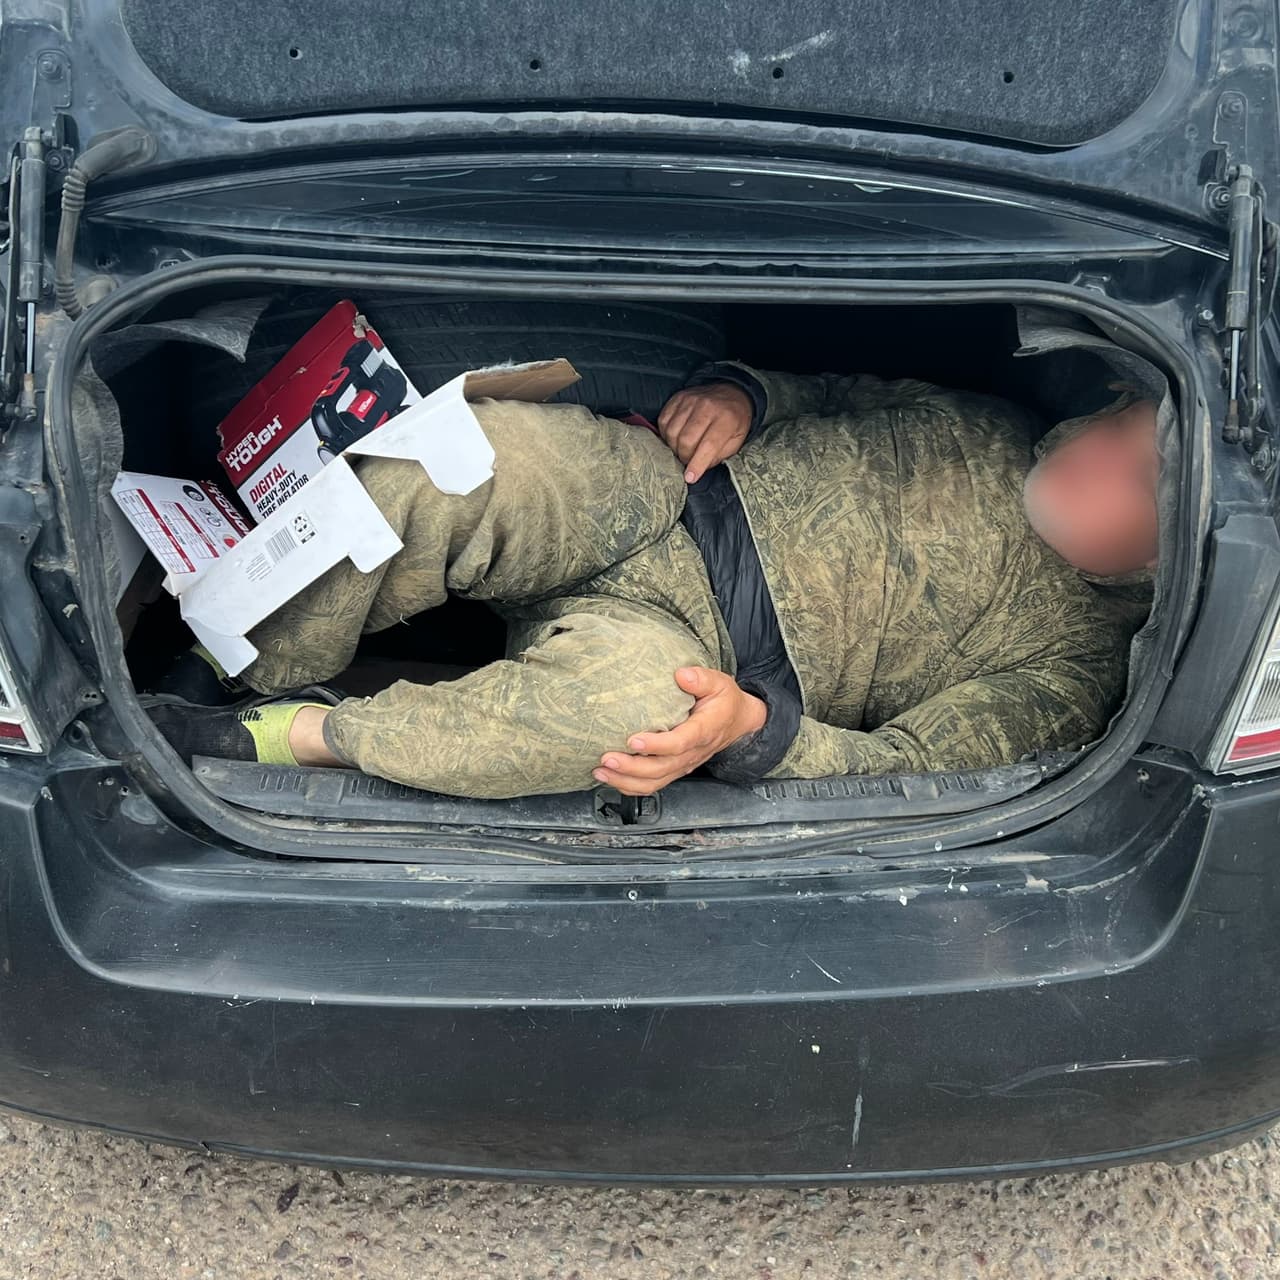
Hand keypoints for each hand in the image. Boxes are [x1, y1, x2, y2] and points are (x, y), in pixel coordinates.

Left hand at [593, 667, 766, 795]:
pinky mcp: (674, 769)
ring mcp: (683, 765)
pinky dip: (629, 786)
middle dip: (631, 767)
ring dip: (625, 780)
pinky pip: (652, 785)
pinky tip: (610, 778)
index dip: (656, 745)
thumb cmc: (724, 702)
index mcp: (704, 731)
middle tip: (607, 757)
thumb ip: (701, 678)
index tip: (633, 740)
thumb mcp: (719, 683)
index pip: (680, 743)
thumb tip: (681, 675)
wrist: (737, 722)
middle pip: (661, 768)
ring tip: (601, 771)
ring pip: (654, 782)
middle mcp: (693, 753)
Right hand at [657, 382, 753, 483]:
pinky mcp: (678, 398)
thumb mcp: (737, 440)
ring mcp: (691, 400)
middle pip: (686, 440)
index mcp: (726, 419)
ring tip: (683, 449)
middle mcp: (707, 407)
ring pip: (672, 432)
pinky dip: (667, 434)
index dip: (697, 464)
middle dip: (685, 457)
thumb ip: (720, 455)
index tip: (690, 477)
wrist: (732, 392)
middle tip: (689, 460)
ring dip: (674, 447)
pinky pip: (664, 421)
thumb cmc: (735, 419)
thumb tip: (700, 468)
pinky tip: (676, 437)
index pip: (708, 445)